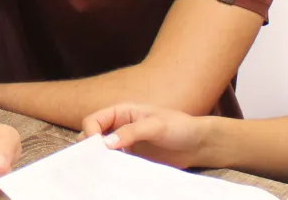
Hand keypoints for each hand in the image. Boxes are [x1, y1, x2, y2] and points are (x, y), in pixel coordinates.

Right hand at [81, 103, 210, 168]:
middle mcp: (119, 126)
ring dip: (99, 160)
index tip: (97, 149)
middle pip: (92, 136)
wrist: (198, 145)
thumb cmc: (180, 127)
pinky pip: (114, 163)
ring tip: (103, 171)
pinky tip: (114, 175)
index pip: (93, 121)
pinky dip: (110, 168)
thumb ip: (131, 132)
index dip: (90, 134)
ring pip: (101, 151)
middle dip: (90, 148)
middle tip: (94, 163)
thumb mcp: (156, 126)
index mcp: (121, 112)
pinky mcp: (131, 158)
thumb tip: (105, 143)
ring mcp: (124, 143)